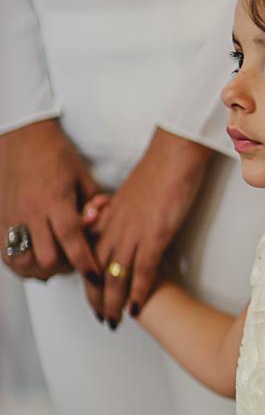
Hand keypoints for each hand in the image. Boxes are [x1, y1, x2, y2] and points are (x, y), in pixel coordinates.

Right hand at [0, 119, 101, 282]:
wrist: (21, 139)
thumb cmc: (55, 157)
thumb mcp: (84, 179)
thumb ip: (95, 207)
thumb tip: (104, 229)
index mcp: (55, 199)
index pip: (70, 238)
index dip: (84, 261)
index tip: (96, 275)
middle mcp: (30, 211)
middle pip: (47, 257)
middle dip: (66, 269)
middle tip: (77, 265)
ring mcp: (11, 217)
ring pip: (23, 262)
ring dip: (43, 271)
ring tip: (58, 266)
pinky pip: (5, 256)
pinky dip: (22, 266)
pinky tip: (36, 263)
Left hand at [86, 128, 212, 328]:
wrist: (174, 155)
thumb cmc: (160, 169)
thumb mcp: (132, 193)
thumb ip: (123, 211)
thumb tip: (123, 224)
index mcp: (109, 217)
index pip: (91, 255)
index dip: (89, 278)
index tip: (92, 295)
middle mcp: (115, 227)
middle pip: (97, 270)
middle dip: (97, 297)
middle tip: (102, 317)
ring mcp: (133, 233)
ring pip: (115, 275)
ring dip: (113, 302)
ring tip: (114, 321)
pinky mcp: (155, 235)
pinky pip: (143, 270)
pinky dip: (139, 292)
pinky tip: (136, 308)